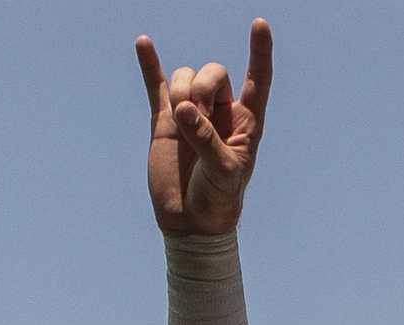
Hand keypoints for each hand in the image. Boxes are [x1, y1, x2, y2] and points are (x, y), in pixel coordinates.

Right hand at [136, 19, 272, 236]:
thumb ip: (207, 139)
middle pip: (213, 72)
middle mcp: (219, 112)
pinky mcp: (165, 121)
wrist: (189, 221)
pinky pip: (155, 85)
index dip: (259, 53)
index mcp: (246, 122)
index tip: (260, 24)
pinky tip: (143, 43)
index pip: (257, 79)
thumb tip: (183, 108)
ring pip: (185, 77)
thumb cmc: (217, 199)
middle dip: (203, 85)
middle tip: (196, 115)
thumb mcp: (222, 172)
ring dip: (181, 90)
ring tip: (180, 120)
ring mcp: (191, 114)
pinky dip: (149, 65)